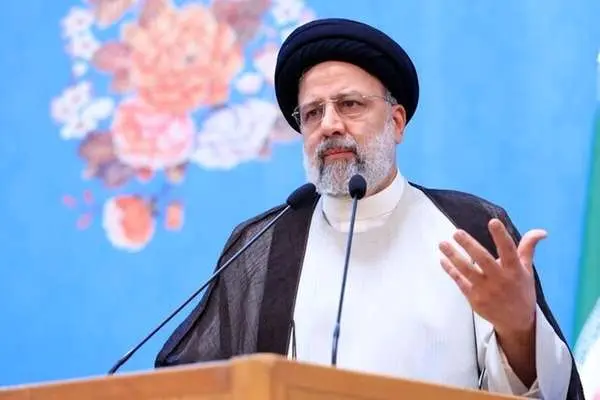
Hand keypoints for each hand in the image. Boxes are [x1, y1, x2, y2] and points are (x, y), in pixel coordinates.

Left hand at [438, 218, 545, 335]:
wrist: (517, 322)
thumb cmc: (521, 290)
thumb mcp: (527, 270)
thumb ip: (528, 248)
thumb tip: (541, 231)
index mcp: (515, 270)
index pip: (509, 250)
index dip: (501, 236)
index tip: (493, 222)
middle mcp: (500, 279)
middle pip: (483, 260)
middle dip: (469, 245)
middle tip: (456, 232)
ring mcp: (486, 290)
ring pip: (467, 271)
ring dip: (454, 256)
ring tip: (442, 244)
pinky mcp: (475, 299)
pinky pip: (460, 282)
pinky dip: (451, 270)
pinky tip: (442, 260)